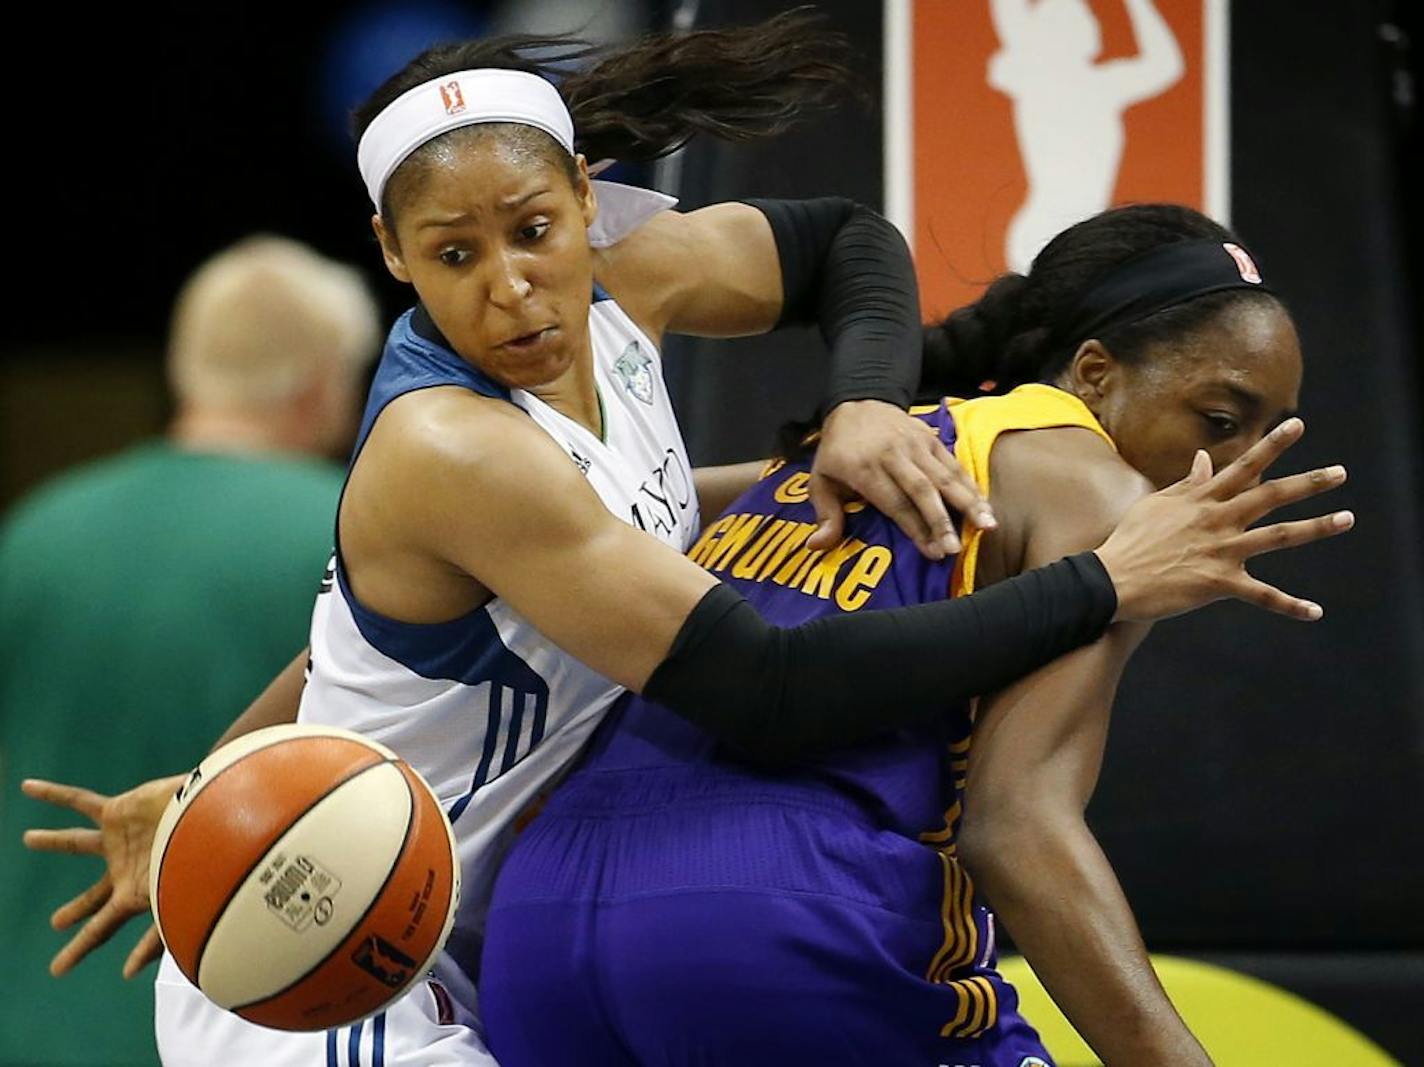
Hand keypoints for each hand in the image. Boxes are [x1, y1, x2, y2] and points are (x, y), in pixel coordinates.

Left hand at [21, 774, 183, 977]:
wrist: (216, 819)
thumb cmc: (202, 866)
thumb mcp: (175, 907)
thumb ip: (155, 940)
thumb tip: (129, 975)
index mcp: (138, 895)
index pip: (102, 927)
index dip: (81, 947)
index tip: (58, 970)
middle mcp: (128, 868)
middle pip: (94, 895)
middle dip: (77, 910)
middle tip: (58, 924)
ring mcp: (122, 839)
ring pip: (80, 843)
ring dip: (55, 842)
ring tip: (29, 839)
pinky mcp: (118, 811)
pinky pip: (81, 802)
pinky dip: (55, 795)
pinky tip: (29, 789)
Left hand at [809, 399, 995, 558]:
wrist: (857, 401)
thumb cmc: (838, 451)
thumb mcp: (820, 479)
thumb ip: (825, 514)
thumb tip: (815, 546)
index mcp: (864, 468)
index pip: (894, 503)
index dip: (915, 529)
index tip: (932, 553)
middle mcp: (892, 455)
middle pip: (922, 490)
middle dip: (941, 521)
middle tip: (956, 549)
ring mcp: (915, 444)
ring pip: (944, 475)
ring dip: (967, 502)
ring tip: (987, 525)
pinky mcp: (930, 438)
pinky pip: (952, 463)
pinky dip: (970, 484)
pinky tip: (984, 504)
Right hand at [1098, 418, 1352, 621]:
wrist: (1112, 579)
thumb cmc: (1130, 540)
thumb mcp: (1155, 504)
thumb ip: (1187, 484)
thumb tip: (1203, 459)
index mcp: (1202, 499)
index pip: (1244, 465)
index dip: (1272, 444)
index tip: (1297, 425)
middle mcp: (1217, 520)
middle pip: (1271, 496)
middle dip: (1309, 483)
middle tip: (1341, 472)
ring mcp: (1220, 551)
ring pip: (1277, 537)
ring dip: (1315, 528)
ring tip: (1346, 519)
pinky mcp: (1218, 583)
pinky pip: (1261, 595)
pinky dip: (1289, 605)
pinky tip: (1314, 612)